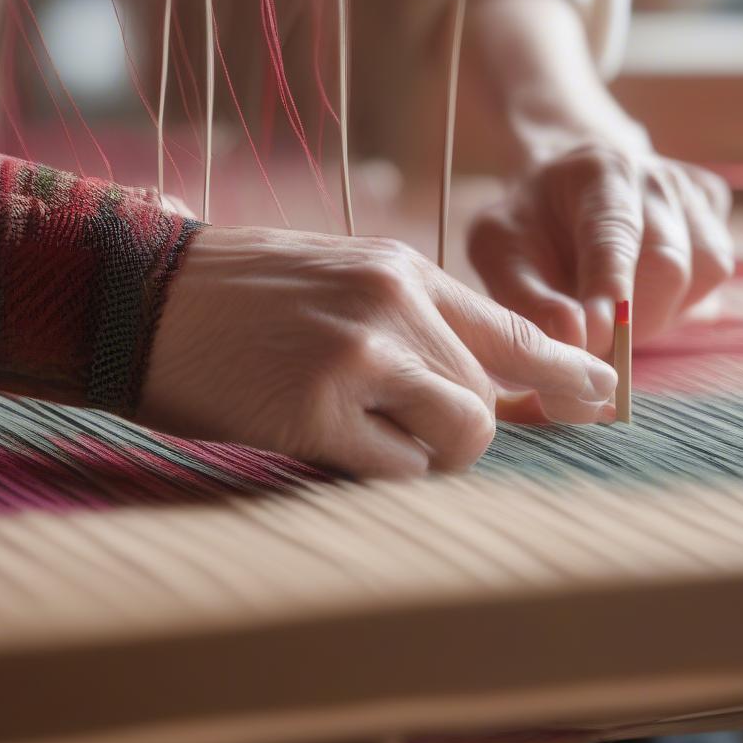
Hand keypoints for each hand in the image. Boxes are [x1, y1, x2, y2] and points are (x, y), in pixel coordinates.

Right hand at [139, 226, 617, 478]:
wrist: (143, 291)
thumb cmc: (240, 294)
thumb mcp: (341, 279)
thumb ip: (414, 322)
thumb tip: (483, 385)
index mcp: (402, 270)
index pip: (513, 332)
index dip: (565, 373)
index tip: (599, 398)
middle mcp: (394, 304)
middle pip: (490, 400)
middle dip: (462, 430)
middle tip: (403, 427)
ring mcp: (359, 355)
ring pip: (460, 437)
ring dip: (427, 454)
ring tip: (364, 433)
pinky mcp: (317, 410)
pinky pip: (396, 470)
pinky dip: (378, 471)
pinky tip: (327, 439)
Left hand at [468, 144, 733, 357]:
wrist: (559, 189)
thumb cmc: (527, 225)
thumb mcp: (498, 253)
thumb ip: (527, 298)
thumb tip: (574, 336)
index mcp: (598, 172)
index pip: (616, 234)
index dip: (610, 289)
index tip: (596, 334)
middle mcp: (655, 176)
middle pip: (668, 264)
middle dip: (633, 319)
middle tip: (593, 340)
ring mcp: (692, 191)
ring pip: (704, 273)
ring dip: (660, 313)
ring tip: (614, 311)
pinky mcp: (713, 211)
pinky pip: (714, 276)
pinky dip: (680, 300)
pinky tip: (641, 291)